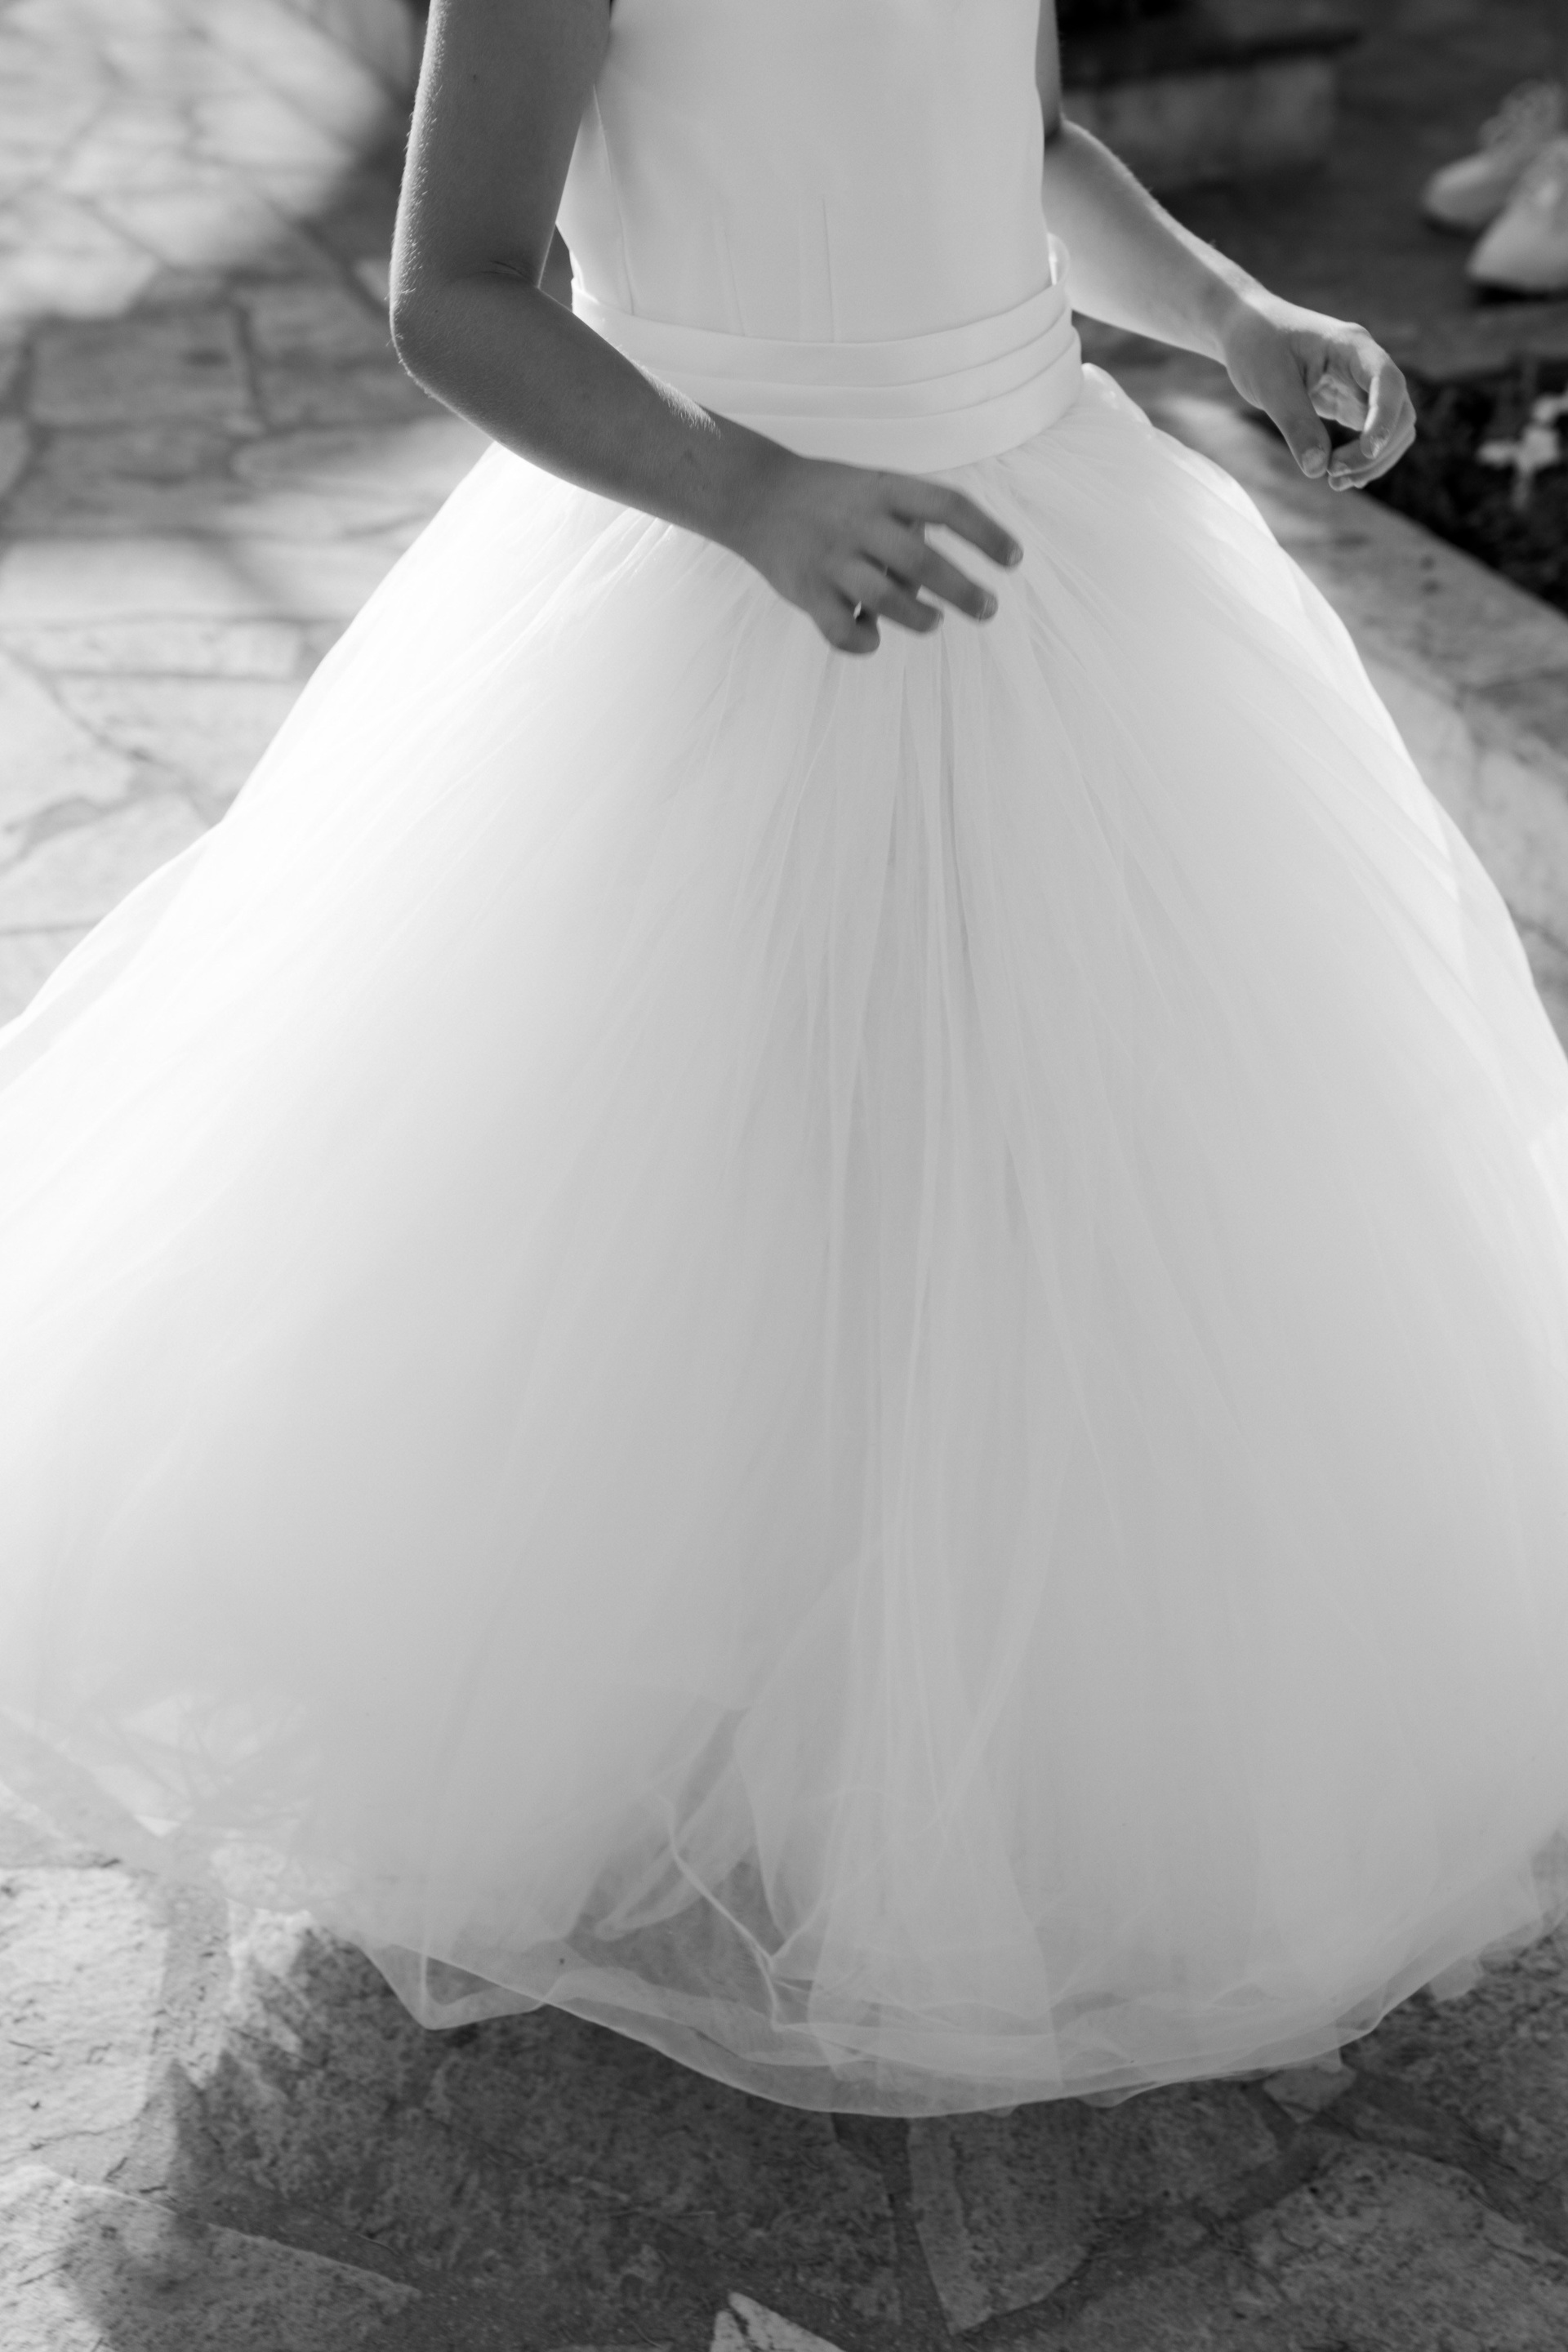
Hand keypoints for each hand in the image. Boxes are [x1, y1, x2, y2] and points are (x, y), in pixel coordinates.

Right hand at [726, 440, 1023, 653]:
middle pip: (923, 560)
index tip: (1014, 560)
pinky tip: (873, 636)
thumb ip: (913, 521)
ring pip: (886, 599)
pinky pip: (842, 632)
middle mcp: (859, 522)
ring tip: (934, 621)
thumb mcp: (875, 488)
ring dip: (921, 618)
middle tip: (988, 609)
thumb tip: (944, 582)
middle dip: (965, 591)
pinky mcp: (806, 592)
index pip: (949, 506)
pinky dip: (865, 643)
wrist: (754, 495)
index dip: (987, 534)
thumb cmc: (831, 498)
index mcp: (884, 490)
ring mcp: (831, 558)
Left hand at [1216, 295, 1416, 491]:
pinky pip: (1371, 434)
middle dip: (1376, 450)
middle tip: (1333, 475)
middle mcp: (1366, 365)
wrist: (1247, 331)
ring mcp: (1361, 385)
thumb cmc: (1257, 346)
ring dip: (1373, 460)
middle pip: (1400, 411)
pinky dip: (1363, 459)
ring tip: (1334, 482)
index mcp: (1352, 346)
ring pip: (1392, 428)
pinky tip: (1340, 477)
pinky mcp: (1349, 403)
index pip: (1388, 382)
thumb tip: (1318, 469)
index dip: (1385, 419)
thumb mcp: (1270, 385)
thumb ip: (1296, 424)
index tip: (1366, 451)